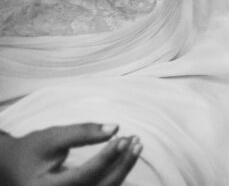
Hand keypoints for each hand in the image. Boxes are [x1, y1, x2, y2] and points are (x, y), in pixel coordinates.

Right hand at [0, 124, 140, 185]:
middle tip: (136, 141)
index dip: (106, 158)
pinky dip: (117, 175)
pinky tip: (126, 157)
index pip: (84, 176)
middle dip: (122, 164)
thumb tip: (115, 128)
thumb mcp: (52, 137)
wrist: (16, 166)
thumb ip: (82, 132)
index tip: (123, 138)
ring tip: (136, 146)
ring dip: (123, 169)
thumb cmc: (33, 150)